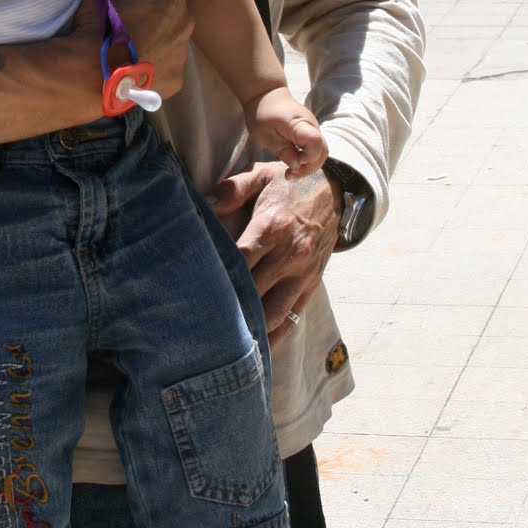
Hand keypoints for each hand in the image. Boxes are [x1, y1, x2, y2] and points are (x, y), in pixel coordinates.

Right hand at [83, 0, 193, 99]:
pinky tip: (132, 61)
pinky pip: (164, 64)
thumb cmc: (103, 16)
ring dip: (151, 33)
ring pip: (166, 34)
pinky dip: (151, 61)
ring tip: (125, 39)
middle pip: (162, 3)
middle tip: (119, 14)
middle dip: (146, 4)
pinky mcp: (175, 79)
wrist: (94, 70)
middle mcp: (187, 20)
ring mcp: (182, 53)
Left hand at [210, 160, 340, 345]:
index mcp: (273, 227)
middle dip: (225, 306)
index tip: (191, 287)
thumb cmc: (289, 185)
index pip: (239, 261)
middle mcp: (290, 255)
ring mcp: (302, 275)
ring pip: (271, 314)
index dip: (216, 276)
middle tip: (194, 320)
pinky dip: (272, 338)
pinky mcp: (311, 287)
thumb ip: (231, 191)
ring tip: (219, 341)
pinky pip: (290, 320)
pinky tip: (253, 351)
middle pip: (252, 292)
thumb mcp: (260, 176)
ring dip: (248, 329)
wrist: (335, 193)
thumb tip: (203, 205)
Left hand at [245, 89, 327, 175]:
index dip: (308, 158)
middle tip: (290, 175)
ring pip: (321, 152)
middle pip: (322, 151)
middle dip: (309, 168)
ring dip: (309, 165)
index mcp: (299, 123)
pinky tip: (294, 162)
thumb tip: (298, 166)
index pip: (315, 142)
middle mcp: (312, 125)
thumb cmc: (263, 114)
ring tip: (291, 171)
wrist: (266, 94)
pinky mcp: (311, 131)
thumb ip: (283, 151)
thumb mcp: (265, 135)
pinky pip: (316, 148)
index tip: (292, 165)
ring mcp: (314, 128)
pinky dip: (308, 158)